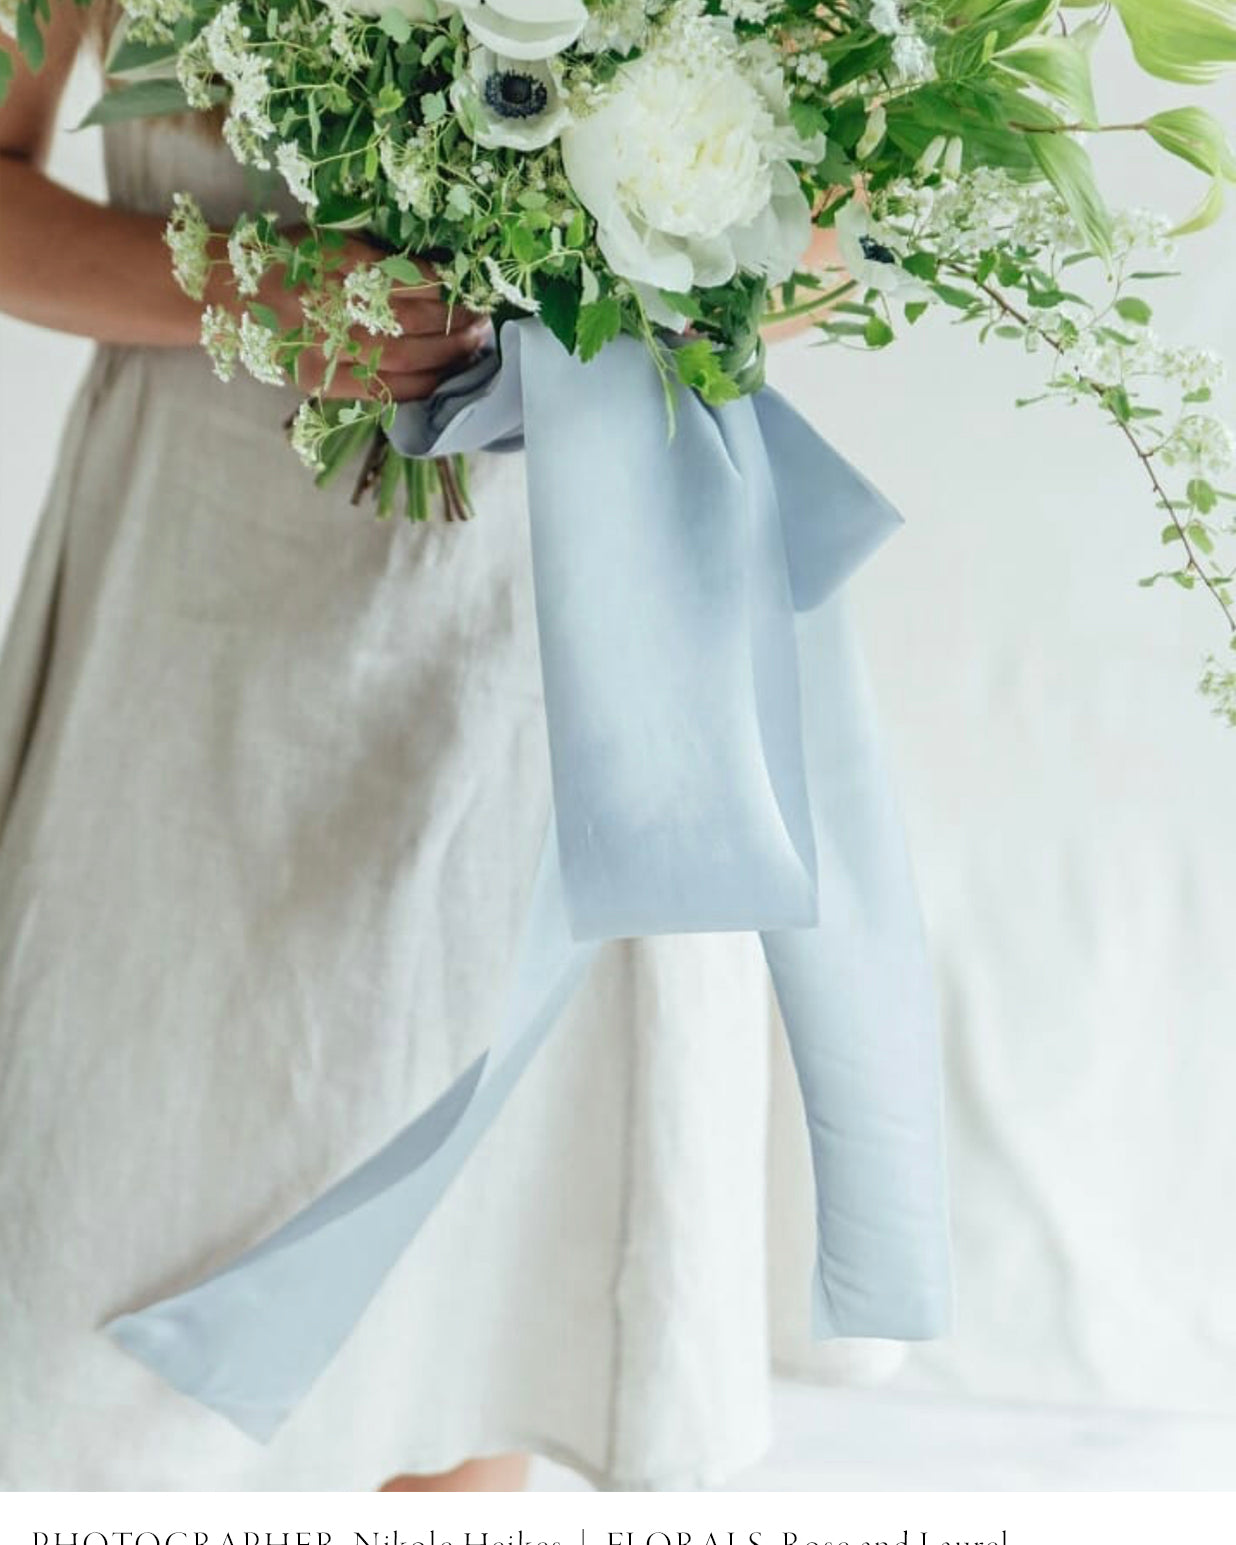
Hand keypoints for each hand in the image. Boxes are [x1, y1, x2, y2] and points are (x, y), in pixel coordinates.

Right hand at [213, 230, 491, 401]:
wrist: (231, 298)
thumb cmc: (288, 261)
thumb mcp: (328, 239)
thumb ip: (376, 254)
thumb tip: (438, 270)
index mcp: (334, 263)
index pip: (405, 276)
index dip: (444, 285)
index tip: (470, 286)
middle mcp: (332, 307)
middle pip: (412, 320)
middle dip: (455, 322)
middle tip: (482, 320)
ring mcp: (327, 350)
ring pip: (404, 358)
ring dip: (448, 356)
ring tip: (474, 347)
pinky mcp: (323, 382)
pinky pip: (384, 391)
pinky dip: (422, 387)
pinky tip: (446, 378)